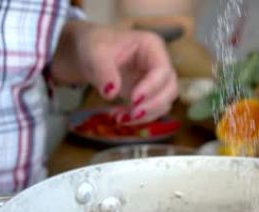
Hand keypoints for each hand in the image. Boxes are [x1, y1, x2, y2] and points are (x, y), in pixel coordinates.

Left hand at [50, 21, 177, 123]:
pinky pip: (152, 110)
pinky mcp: (148, 94)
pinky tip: (119, 117)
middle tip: (131, 115)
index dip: (151, 87)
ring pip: (163, 103)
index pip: (162, 70)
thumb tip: (111, 93)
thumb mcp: (95, 53)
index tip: (133, 99)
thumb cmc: (95, 45)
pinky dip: (138, 117)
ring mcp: (155, 80)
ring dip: (145, 115)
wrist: (89, 53)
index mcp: (151, 46)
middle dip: (152, 105)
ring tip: (119, 118)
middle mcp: (159, 63)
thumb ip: (103, 71)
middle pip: (169, 89)